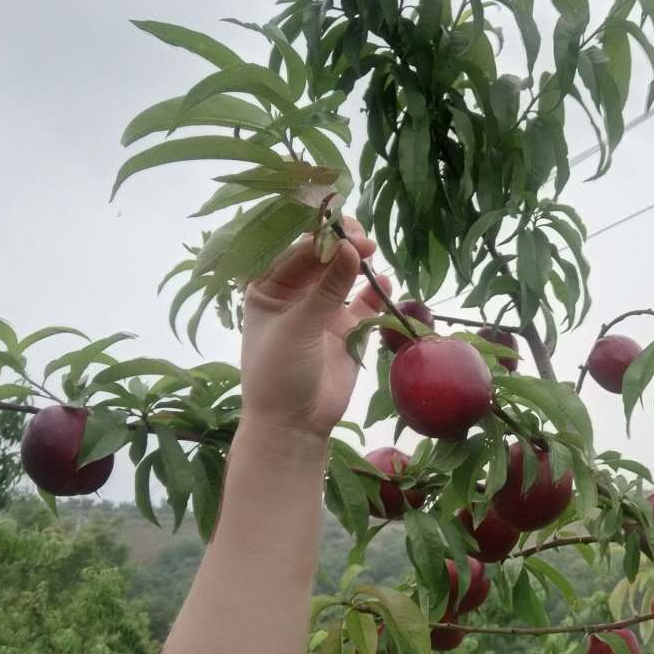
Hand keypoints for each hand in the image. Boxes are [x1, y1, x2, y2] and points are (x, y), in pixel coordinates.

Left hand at [239, 220, 391, 440]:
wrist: (293, 424)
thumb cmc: (278, 373)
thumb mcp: (298, 327)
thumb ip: (328, 289)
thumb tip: (351, 248)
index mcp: (268, 287)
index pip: (295, 252)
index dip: (319, 237)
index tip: (343, 230)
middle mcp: (295, 294)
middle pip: (321, 258)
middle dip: (341, 245)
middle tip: (363, 240)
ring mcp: (322, 310)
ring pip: (343, 276)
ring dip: (358, 263)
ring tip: (373, 255)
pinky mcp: (347, 329)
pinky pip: (363, 303)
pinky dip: (374, 293)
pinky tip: (385, 284)